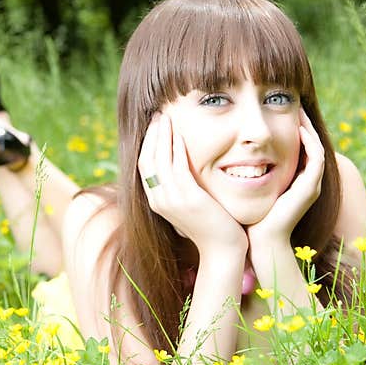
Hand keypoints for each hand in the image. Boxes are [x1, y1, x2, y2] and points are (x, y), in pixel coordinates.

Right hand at [138, 113, 246, 254]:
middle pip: (146, 160)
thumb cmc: (211, 226)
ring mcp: (171, 200)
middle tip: (158, 114)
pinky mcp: (187, 198)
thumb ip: (181, 187)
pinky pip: (177, 167)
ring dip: (162, 135)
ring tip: (166, 117)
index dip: (147, 143)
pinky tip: (180, 134)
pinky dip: (176, 148)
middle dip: (151, 135)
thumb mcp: (189, 204)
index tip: (155, 125)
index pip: (144, 166)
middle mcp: (158, 200)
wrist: (222, 250)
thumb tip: (180, 168)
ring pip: (159, 160)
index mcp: (156, 201)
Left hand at [246, 107, 323, 246]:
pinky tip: (297, 128)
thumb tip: (227, 153)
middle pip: (311, 143)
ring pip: (317, 146)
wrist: (260, 241)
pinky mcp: (311, 188)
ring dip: (308, 127)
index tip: (279, 110)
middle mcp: (308, 181)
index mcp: (295, 180)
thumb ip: (247, 171)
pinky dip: (309, 141)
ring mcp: (312, 184)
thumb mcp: (248, 187)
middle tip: (292, 102)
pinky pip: (316, 157)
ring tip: (298, 109)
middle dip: (303, 122)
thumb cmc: (250, 217)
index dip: (293, 127)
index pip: (300, 146)